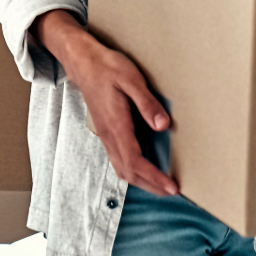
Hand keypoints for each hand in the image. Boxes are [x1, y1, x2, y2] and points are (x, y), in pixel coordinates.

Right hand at [34, 10, 178, 196]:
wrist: (83, 62)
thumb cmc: (106, 67)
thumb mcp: (131, 79)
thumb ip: (147, 104)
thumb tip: (163, 126)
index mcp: (116, 125)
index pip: (136, 161)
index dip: (154, 177)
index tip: (171, 186)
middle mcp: (109, 135)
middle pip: (129, 172)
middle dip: (151, 186)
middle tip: (172, 192)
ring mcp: (105, 135)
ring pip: (122, 168)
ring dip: (142, 181)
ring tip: (161, 185)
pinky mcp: (105, 131)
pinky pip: (118, 159)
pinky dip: (133, 170)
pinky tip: (144, 168)